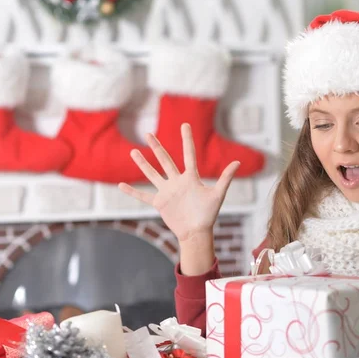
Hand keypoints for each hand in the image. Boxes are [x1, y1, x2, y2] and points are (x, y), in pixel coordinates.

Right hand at [118, 123, 239, 241]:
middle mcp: (177, 182)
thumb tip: (237, 162)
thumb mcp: (218, 194)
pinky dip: (132, 192)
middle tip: (148, 133)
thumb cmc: (209, 214)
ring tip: (133, 151)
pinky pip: (143, 196)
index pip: (188, 154)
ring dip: (143, 164)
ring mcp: (167, 192)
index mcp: (191, 178)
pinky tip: (121, 185)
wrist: (197, 232)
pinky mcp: (160, 203)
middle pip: (165, 161)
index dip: (187, 140)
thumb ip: (226, 178)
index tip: (184, 125)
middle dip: (157, 147)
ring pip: (152, 174)